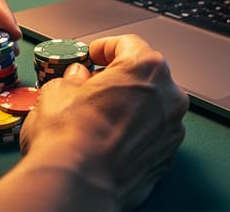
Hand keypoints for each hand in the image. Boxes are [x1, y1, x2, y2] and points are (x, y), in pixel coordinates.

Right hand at [19, 35, 189, 209]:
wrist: (79, 185)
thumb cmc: (69, 138)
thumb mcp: (57, 91)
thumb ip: (73, 78)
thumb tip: (76, 79)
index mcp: (145, 67)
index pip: (127, 44)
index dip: (104, 48)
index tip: (92, 55)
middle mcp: (168, 95)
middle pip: (145, 75)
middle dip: (120, 78)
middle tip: (93, 85)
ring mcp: (172, 128)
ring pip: (151, 106)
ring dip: (130, 106)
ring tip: (99, 116)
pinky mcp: (167, 156)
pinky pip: (152, 133)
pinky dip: (135, 132)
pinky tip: (110, 139)